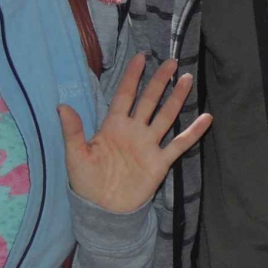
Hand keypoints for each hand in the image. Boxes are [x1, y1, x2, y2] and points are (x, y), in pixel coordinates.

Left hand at [57, 54, 212, 213]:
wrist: (104, 210)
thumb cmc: (87, 182)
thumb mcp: (75, 156)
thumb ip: (72, 131)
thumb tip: (61, 106)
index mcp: (113, 126)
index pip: (125, 95)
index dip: (132, 77)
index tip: (140, 57)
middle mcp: (134, 131)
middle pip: (149, 100)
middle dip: (159, 81)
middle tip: (171, 61)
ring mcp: (149, 145)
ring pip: (166, 116)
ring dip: (176, 98)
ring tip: (187, 78)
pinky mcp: (160, 162)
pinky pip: (180, 144)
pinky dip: (193, 132)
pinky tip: (206, 118)